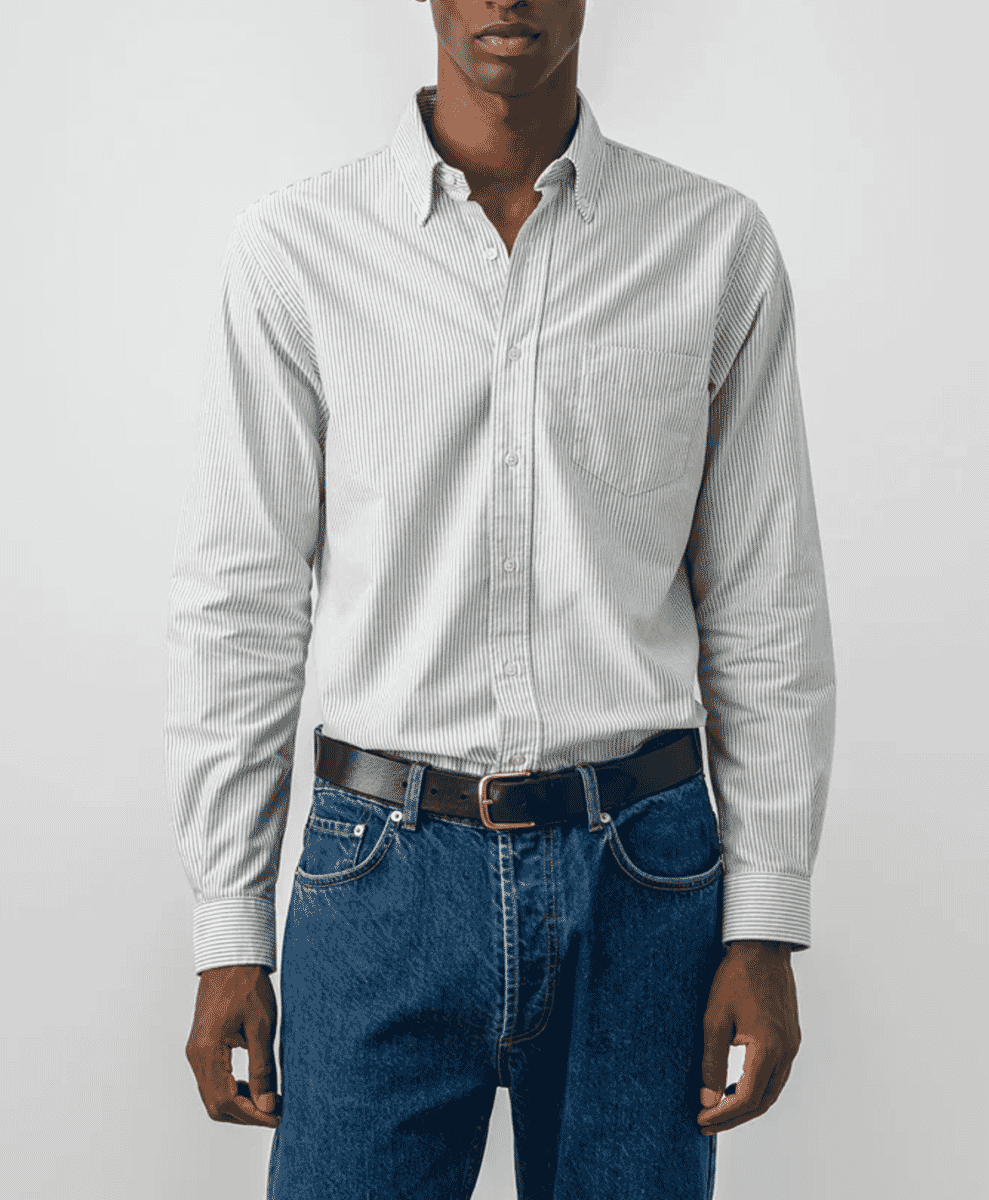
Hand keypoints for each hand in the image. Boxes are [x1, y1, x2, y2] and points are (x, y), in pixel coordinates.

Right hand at [185, 964, 281, 1126]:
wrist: (231, 958)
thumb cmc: (246, 985)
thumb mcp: (261, 1027)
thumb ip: (263, 1068)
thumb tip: (266, 1104)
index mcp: (208, 1051)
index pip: (226, 1101)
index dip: (252, 1115)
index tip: (276, 1117)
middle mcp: (196, 1055)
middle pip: (215, 1105)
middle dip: (244, 1115)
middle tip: (273, 1111)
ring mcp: (195, 1051)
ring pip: (212, 1095)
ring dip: (238, 1104)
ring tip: (266, 1099)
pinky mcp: (200, 1046)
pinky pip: (212, 1080)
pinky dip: (231, 1090)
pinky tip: (252, 1084)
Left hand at [696, 940, 799, 1134]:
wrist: (762, 947)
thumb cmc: (736, 978)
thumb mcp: (715, 1019)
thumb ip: (711, 1061)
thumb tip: (707, 1098)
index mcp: (768, 1048)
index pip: (747, 1098)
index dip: (723, 1115)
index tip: (700, 1119)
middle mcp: (786, 1051)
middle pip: (763, 1101)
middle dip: (734, 1117)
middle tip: (706, 1123)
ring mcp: (792, 1045)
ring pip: (772, 1089)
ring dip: (747, 1104)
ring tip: (718, 1108)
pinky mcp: (790, 1037)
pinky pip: (776, 1073)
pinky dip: (757, 1087)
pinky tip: (735, 1085)